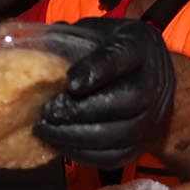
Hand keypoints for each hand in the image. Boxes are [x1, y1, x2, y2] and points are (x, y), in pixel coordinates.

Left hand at [32, 18, 175, 168]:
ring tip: (44, 130)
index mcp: (139, 47)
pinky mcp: (139, 148)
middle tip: (47, 111)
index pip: (119, 57)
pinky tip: (59, 143)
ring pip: (115, 134)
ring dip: (75, 135)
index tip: (70, 82)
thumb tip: (35, 47)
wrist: (154, 87)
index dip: (95, 70)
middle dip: (80, 110)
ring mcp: (149, 119)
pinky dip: (81, 153)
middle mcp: (152, 84)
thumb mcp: (99, 33)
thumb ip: (71, 38)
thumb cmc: (116, 54)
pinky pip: (110, 156)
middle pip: (122, 101)